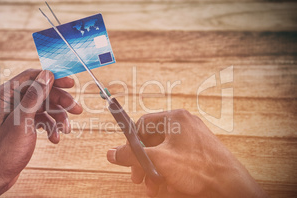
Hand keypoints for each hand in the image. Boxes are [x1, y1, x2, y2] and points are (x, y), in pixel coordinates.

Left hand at [0, 69, 81, 196]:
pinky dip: (49, 127)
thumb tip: (47, 75)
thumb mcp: (21, 123)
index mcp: (1, 96)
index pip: (30, 77)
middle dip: (59, 102)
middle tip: (77, 109)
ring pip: (42, 107)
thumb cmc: (2, 152)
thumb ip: (34, 97)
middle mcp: (7, 101)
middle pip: (39, 93)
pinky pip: (39, 119)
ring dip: (56, 117)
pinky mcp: (20, 124)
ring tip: (66, 130)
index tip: (70, 83)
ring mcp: (14, 113)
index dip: (51, 78)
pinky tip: (55, 138)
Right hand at [107, 109, 266, 197]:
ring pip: (164, 152)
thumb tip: (111, 153)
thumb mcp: (157, 161)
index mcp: (175, 119)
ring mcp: (193, 138)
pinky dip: (168, 172)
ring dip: (154, 170)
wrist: (230, 186)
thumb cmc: (198, 169)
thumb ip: (131, 156)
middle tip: (138, 178)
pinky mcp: (199, 152)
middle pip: (153, 140)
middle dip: (143, 162)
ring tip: (154, 187)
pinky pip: (176, 159)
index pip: (143, 123)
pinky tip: (168, 185)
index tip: (128, 158)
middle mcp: (185, 125)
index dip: (132, 142)